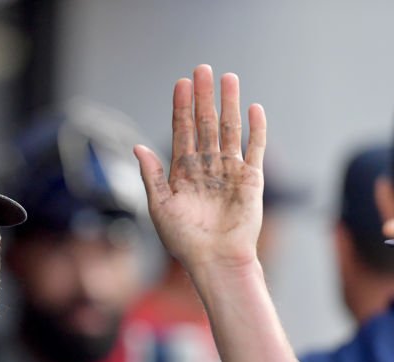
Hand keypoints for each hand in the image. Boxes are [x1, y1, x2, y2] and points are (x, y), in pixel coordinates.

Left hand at [134, 65, 265, 274]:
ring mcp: (230, 171)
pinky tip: (254, 108)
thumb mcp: (160, 206)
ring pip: (229, 130)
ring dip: (229, 104)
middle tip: (202, 69)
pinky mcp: (251, 179)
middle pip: (205, 124)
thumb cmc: (184, 240)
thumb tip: (137, 147)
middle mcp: (206, 167)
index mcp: (182, 172)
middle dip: (203, 97)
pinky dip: (256, 129)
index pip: (181, 132)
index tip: (180, 84)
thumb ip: (151, 175)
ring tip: (228, 78)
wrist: (215, 260)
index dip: (181, 108)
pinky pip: (255, 149)